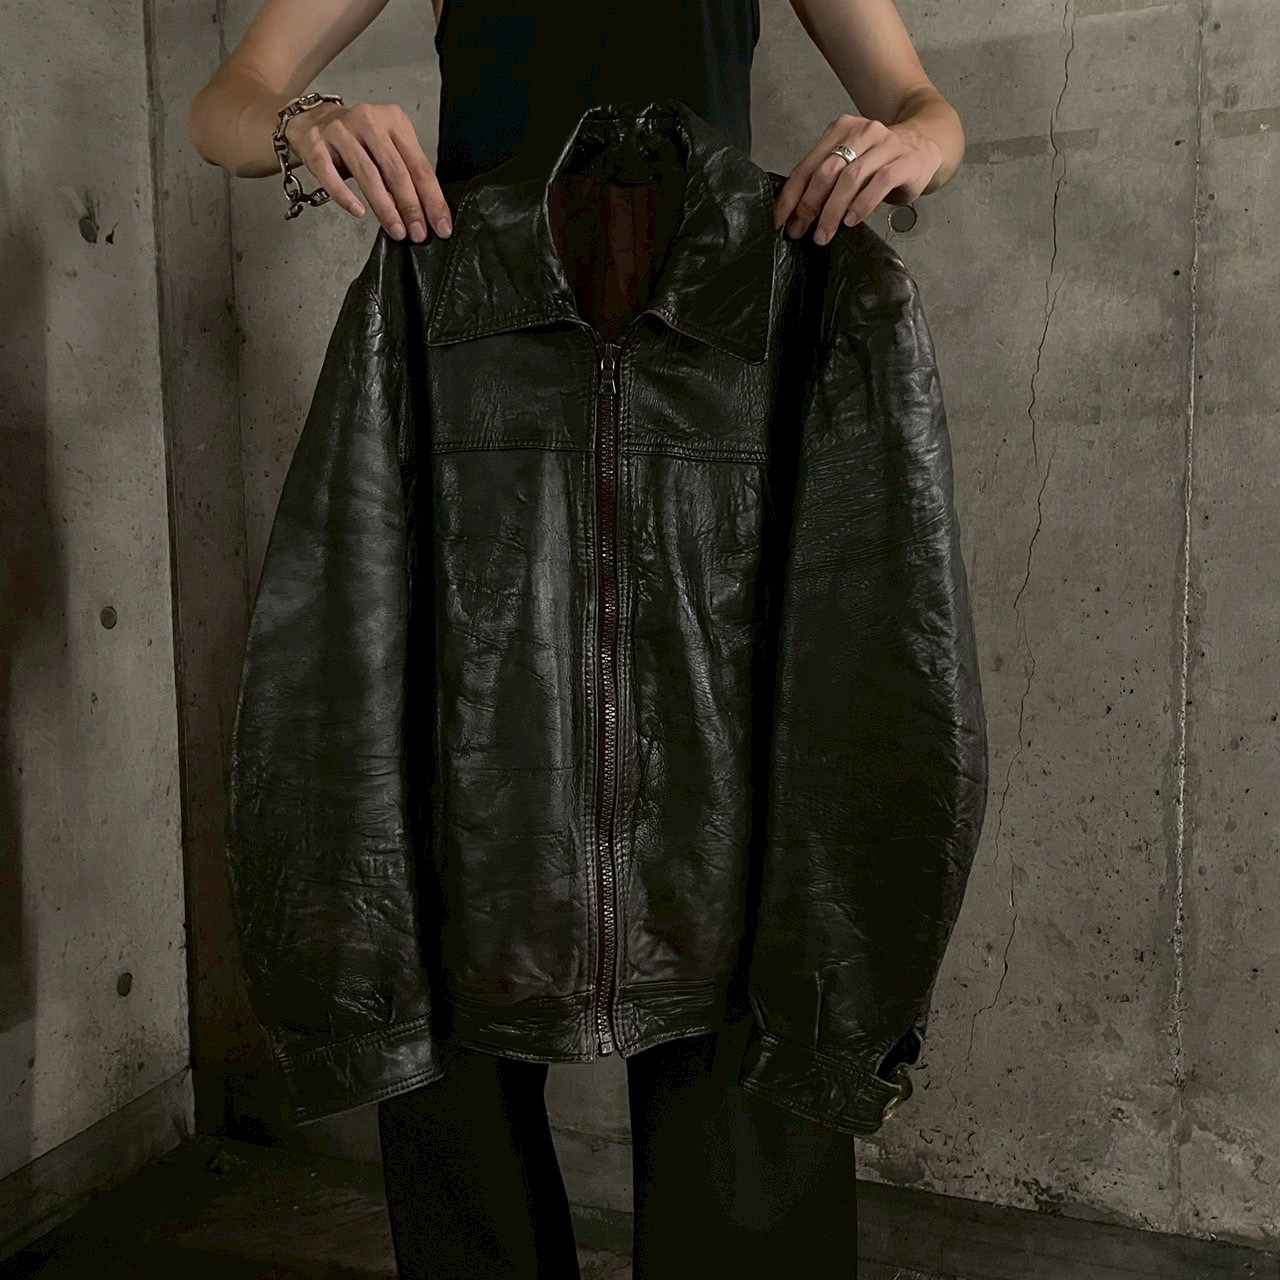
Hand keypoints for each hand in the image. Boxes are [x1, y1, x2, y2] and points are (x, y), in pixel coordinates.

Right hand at [282, 101, 452, 241]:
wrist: (312, 119)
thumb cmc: (358, 140)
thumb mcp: (387, 146)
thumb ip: (405, 171)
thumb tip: (425, 213)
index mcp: (394, 121)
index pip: (419, 166)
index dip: (432, 199)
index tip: (441, 226)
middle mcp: (369, 121)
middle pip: (396, 170)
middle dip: (410, 206)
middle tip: (418, 234)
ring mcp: (340, 131)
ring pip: (368, 174)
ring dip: (384, 207)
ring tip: (396, 231)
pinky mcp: (316, 144)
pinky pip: (331, 175)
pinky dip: (345, 195)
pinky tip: (358, 212)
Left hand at [773, 113, 941, 245]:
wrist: (926, 144)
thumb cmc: (881, 161)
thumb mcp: (850, 163)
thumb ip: (826, 179)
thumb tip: (796, 215)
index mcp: (840, 130)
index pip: (807, 166)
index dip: (791, 196)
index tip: (780, 221)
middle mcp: (861, 132)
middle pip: (826, 172)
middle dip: (809, 206)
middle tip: (800, 231)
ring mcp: (885, 144)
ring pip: (850, 178)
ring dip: (833, 210)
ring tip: (824, 233)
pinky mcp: (904, 160)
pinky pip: (879, 182)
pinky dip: (862, 204)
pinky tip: (851, 220)